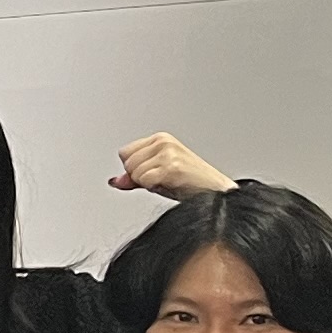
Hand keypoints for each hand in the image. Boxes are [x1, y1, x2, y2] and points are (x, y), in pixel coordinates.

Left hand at [109, 132, 228, 199]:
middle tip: (162, 180)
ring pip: (134, 172)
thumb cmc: (192, 184)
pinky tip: (172, 185)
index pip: (125, 153)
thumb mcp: (158, 177)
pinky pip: (144, 181)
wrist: (217, 192)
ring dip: (148, 183)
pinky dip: (154, 188)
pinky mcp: (171, 167)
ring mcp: (168, 153)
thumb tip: (114, 181)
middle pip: (127, 163)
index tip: (153, 174)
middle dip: (140, 177)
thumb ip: (134, 177)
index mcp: (160, 139)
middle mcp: (163, 142)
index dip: (135, 169)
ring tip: (169, 182)